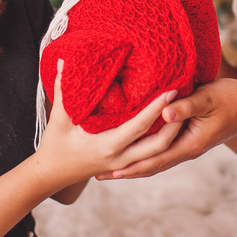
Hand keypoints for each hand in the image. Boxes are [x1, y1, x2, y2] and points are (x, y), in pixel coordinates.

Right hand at [35, 69, 182, 188]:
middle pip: (159, 144)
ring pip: (158, 152)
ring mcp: (124, 164)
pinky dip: (161, 141)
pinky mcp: (124, 165)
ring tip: (182, 110)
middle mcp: (121, 158)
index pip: (140, 126)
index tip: (172, 91)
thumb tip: (65, 60)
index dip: (157, 109)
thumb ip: (62, 89)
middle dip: (176, 124)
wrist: (51, 175)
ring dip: (172, 133)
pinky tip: (168, 125)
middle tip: (186, 100)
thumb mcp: (58, 118)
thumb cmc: (54, 146)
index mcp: (108, 146)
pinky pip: (149, 154)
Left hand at [97, 77, 236, 179]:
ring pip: (156, 161)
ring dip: (134, 165)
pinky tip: (136, 151)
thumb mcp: (208, 98)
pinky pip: (163, 151)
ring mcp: (189, 146)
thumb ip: (186, 106)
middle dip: (125, 171)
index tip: (109, 172)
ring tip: (112, 169)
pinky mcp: (190, 138)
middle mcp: (187, 150)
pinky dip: (146, 155)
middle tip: (99, 176)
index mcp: (189, 145)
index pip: (153, 161)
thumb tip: (164, 113)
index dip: (130, 167)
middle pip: (151, 166)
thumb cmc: (233, 99)